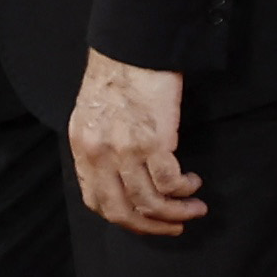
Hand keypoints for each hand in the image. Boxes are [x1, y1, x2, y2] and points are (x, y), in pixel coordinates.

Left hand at [69, 48, 204, 235]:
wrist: (132, 48)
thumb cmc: (117, 77)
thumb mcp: (92, 115)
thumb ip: (99, 147)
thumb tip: (117, 175)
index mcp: (82, 149)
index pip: (95, 200)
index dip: (122, 218)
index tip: (144, 221)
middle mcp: (99, 155)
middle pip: (121, 211)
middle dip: (151, 227)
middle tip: (174, 227)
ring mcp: (125, 150)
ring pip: (150, 203)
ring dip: (176, 213)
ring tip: (194, 208)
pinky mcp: (153, 141)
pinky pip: (170, 183)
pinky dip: (184, 190)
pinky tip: (193, 182)